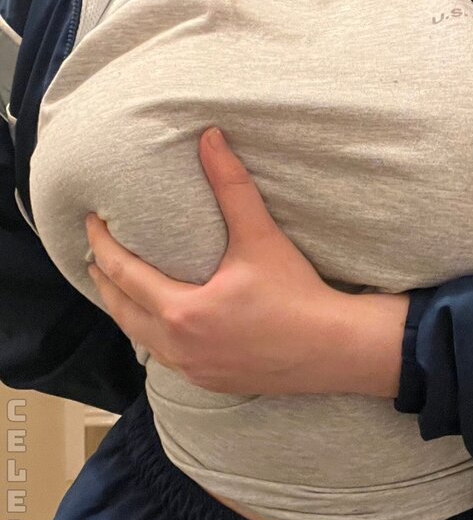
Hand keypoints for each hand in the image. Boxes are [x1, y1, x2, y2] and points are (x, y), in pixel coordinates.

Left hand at [85, 127, 409, 396]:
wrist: (333, 349)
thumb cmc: (297, 294)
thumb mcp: (260, 237)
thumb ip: (231, 186)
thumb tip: (210, 137)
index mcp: (182, 311)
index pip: (124, 274)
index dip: (103, 245)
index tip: (91, 224)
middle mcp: (179, 346)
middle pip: (122, 311)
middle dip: (104, 281)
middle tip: (95, 254)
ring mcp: (194, 370)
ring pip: (141, 338)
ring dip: (125, 310)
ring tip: (119, 287)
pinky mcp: (211, 382)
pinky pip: (165, 358)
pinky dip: (152, 336)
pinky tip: (157, 324)